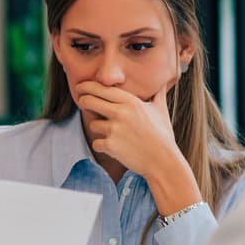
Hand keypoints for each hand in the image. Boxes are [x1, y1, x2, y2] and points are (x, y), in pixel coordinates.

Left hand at [76, 81, 201, 213]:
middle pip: (89, 101)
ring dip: (98, 129)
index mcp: (131, 102)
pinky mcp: (110, 145)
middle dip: (83, 101)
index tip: (81, 87)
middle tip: (83, 102)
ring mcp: (114, 129)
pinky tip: (113, 147)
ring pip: (92, 124)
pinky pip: (96, 143)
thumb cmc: (162, 135)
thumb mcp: (161, 111)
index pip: (102, 89)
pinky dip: (102, 146)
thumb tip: (162, 82)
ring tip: (113, 133)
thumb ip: (157, 95)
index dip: (88, 86)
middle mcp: (121, 113)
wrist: (163, 161)